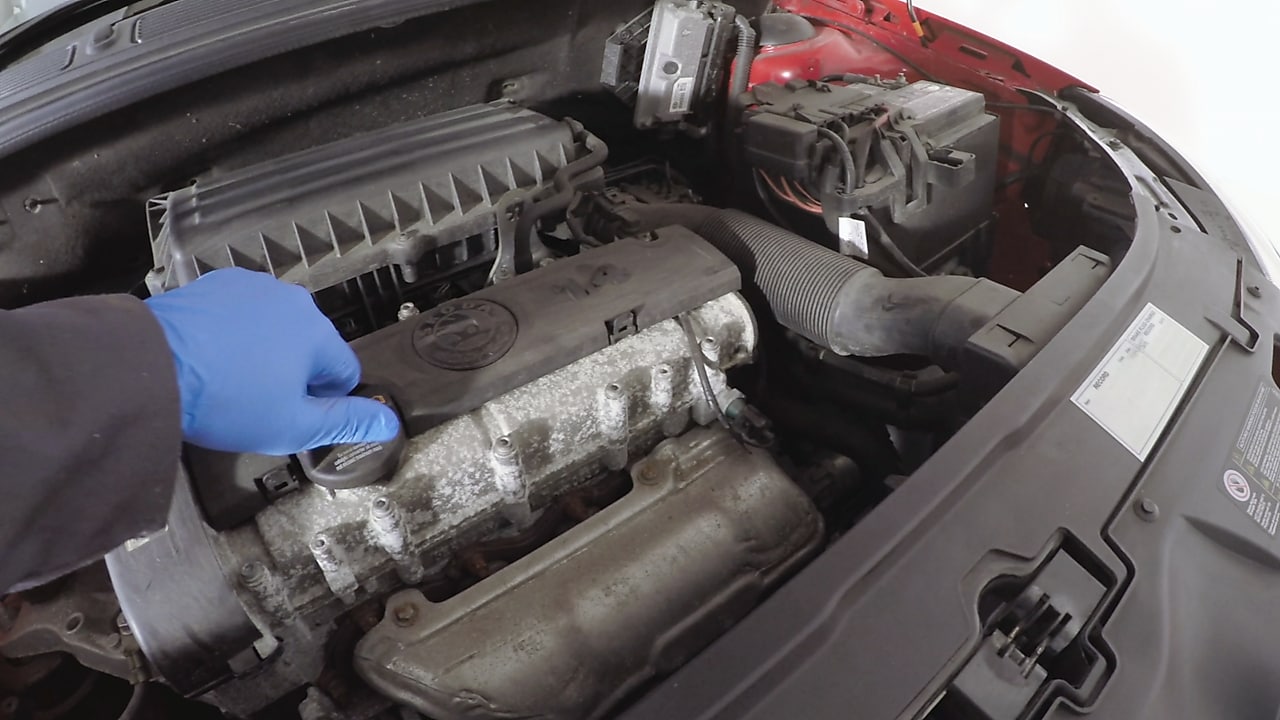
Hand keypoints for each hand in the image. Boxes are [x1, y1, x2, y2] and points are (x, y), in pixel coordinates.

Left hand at [145, 269, 399, 453]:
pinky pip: (240, 313)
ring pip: (275, 328)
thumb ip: (347, 422)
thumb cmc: (226, 400)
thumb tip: (388, 423)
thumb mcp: (293, 426)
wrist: (149, 366)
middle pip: (310, 346)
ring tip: (229, 381)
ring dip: (263, 351)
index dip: (323, 401)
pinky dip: (233, 333)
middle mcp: (293, 301)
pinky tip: (209, 358)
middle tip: (256, 402)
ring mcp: (252, 287)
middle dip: (292, 373)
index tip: (291, 415)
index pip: (344, 372)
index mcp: (319, 333)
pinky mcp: (215, 284)